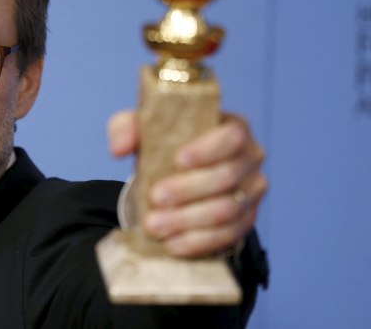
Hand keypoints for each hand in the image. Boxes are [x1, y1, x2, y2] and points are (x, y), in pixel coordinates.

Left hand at [108, 111, 266, 257]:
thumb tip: (119, 148)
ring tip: (155, 224)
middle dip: (188, 190)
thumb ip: (125, 128)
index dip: (208, 149)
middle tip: (155, 197)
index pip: (233, 136)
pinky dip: (198, 242)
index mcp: (233, 128)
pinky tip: (172, 243)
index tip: (178, 160)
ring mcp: (251, 192)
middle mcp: (250, 158)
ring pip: (227, 210)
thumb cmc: (163, 146)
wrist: (172, 176)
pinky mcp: (246, 221)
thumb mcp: (142, 130)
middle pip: (227, 176)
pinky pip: (228, 236)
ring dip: (188, 220)